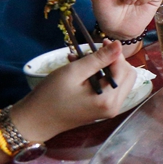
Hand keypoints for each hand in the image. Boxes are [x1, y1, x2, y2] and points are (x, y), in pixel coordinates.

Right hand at [9, 41, 136, 143]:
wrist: (35, 121)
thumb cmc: (50, 96)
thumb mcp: (73, 73)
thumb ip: (99, 59)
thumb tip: (119, 45)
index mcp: (109, 100)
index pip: (124, 70)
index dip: (115, 54)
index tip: (102, 42)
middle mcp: (114, 107)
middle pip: (127, 76)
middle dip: (114, 61)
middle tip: (95, 51)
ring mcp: (109, 110)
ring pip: (119, 81)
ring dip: (107, 68)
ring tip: (85, 60)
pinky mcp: (102, 109)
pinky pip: (109, 88)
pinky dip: (101, 77)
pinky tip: (83, 70)